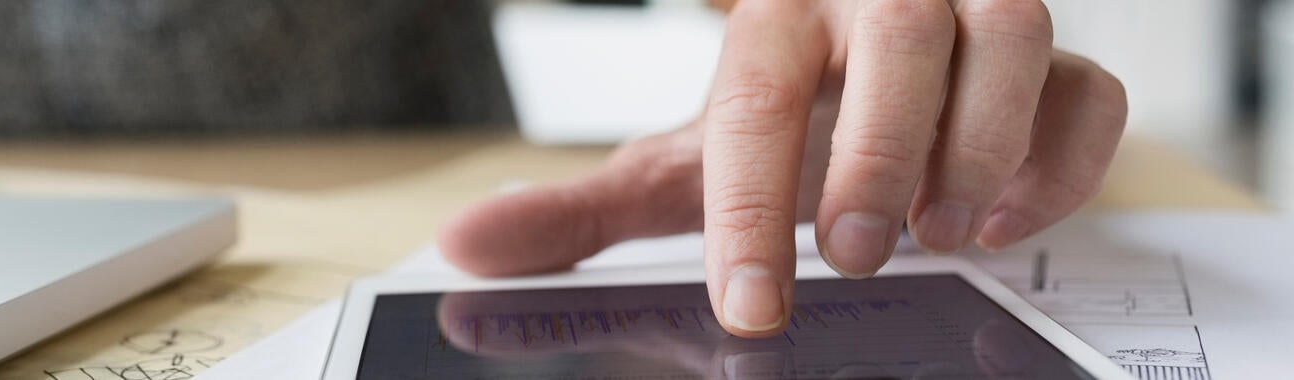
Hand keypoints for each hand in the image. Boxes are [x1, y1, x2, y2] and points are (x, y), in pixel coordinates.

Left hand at [440, 0, 1125, 336]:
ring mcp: (975, 15)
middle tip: (851, 256)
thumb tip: (462, 247)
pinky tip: (1009, 224)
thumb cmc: (769, 127)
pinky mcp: (1059, 62)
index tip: (750, 311)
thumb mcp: (678, 169)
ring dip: (981, 146)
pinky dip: (1063, 161)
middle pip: (897, 41)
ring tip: (941, 237)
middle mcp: (877, 1)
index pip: (756, 99)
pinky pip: (1090, 90)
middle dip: (877, 158)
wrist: (856, 84)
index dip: (749, 208)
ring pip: (1012, 36)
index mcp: (773, 23)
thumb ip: (580, 211)